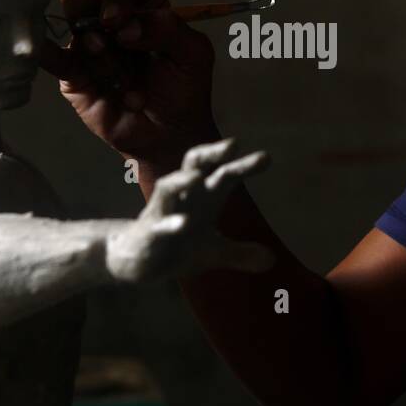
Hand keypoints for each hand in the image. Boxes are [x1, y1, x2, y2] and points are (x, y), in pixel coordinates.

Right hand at [38, 0, 217, 167]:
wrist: (169, 136)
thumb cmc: (184, 89)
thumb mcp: (193, 54)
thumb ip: (168, 29)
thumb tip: (127, 28)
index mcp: (142, 7)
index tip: (130, 28)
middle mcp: (111, 22)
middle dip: (89, 4)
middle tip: (109, 29)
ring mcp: (88, 46)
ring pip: (74, 28)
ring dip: (95, 50)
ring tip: (117, 78)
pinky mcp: (73, 76)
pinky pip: (54, 59)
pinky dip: (47, 53)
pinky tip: (42, 50)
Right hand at [105, 139, 273, 282]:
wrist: (134, 261)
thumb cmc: (175, 247)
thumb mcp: (211, 254)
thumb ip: (240, 254)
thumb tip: (271, 260)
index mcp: (201, 198)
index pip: (223, 173)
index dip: (242, 165)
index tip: (267, 158)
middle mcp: (182, 198)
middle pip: (194, 166)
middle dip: (212, 153)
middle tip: (233, 144)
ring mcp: (162, 213)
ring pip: (168, 187)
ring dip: (182, 180)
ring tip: (198, 177)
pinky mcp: (148, 234)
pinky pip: (157, 225)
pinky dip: (169, 223)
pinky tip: (182, 224)